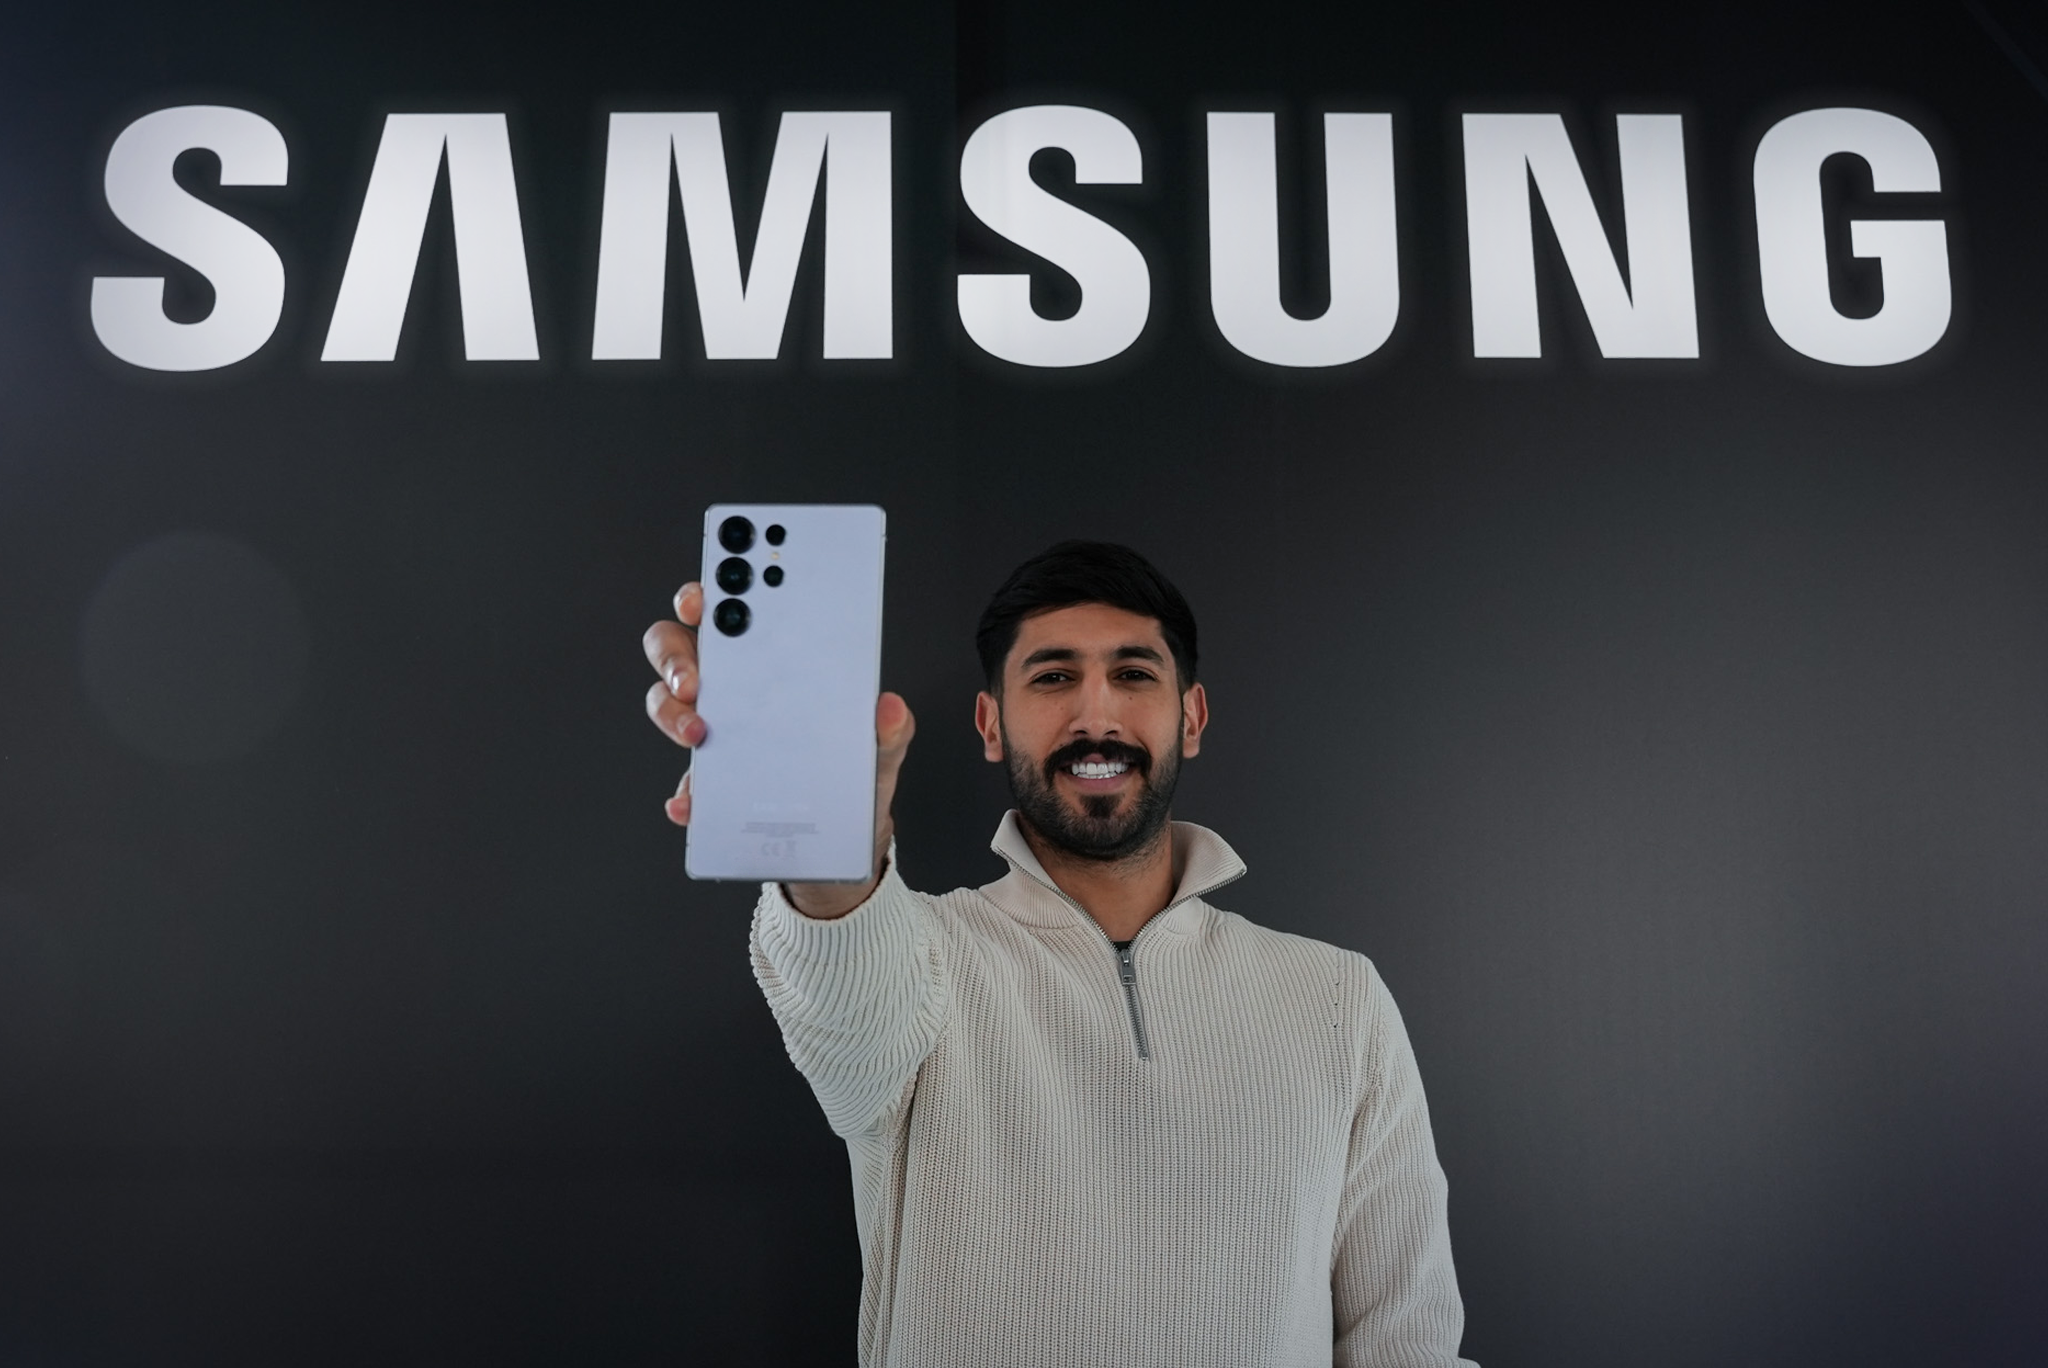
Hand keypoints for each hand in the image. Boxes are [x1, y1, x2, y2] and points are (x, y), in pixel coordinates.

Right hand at [644, 581, 915, 918]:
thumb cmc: (853, 773)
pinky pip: (684, 783)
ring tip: (698, 735)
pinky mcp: (707, 785)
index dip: (706, 598)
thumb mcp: (880, 748)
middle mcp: (731, 690)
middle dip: (675, 655)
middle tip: (695, 678)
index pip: (727, 614)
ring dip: (672, 715)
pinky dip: (686, 792)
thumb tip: (890, 708)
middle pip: (675, 648)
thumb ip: (889, 729)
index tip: (705, 602)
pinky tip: (694, 802)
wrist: (842, 840)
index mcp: (770, 663)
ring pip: (666, 705)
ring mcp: (712, 734)